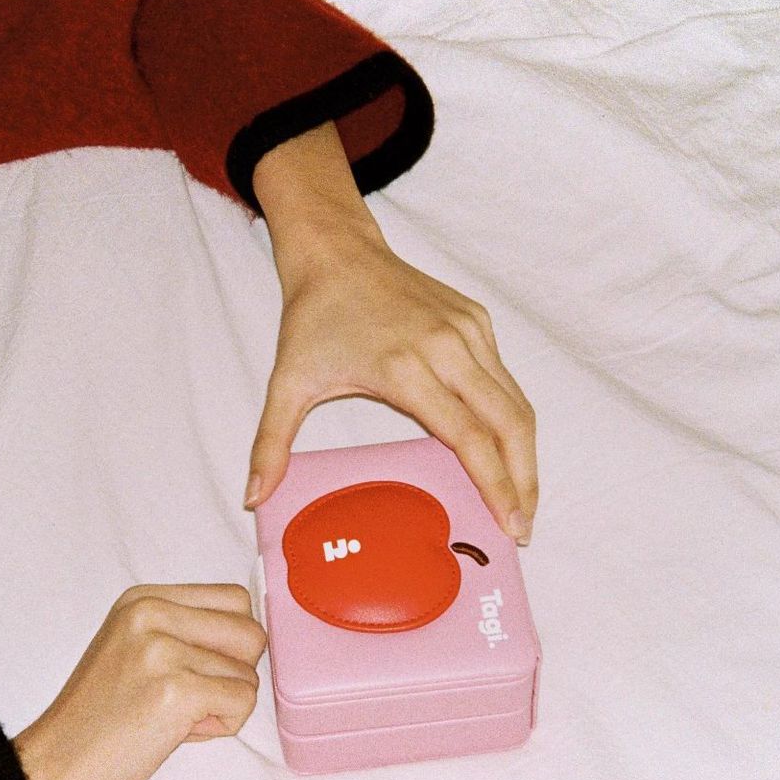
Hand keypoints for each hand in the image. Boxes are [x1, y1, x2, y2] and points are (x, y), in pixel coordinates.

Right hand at [11, 584, 265, 779]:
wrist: (54, 770)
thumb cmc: (98, 722)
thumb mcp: (132, 650)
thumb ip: (183, 632)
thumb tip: (251, 637)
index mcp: (142, 600)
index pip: (235, 599)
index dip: (232, 643)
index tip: (199, 670)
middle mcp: (151, 614)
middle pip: (250, 632)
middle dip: (235, 673)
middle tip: (191, 699)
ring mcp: (162, 650)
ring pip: (248, 674)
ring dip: (223, 705)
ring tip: (173, 719)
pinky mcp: (176, 690)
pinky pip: (242, 703)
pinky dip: (221, 726)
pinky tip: (177, 734)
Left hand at [243, 206, 538, 543]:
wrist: (336, 253)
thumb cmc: (315, 318)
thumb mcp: (288, 383)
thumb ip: (271, 445)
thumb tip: (253, 497)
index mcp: (406, 369)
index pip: (468, 437)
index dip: (495, 484)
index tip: (508, 525)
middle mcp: (447, 348)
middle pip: (509, 425)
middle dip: (524, 481)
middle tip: (522, 526)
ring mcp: (468, 330)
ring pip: (516, 403)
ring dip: (526, 454)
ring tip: (522, 497)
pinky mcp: (477, 319)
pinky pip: (505, 377)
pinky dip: (511, 419)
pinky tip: (506, 451)